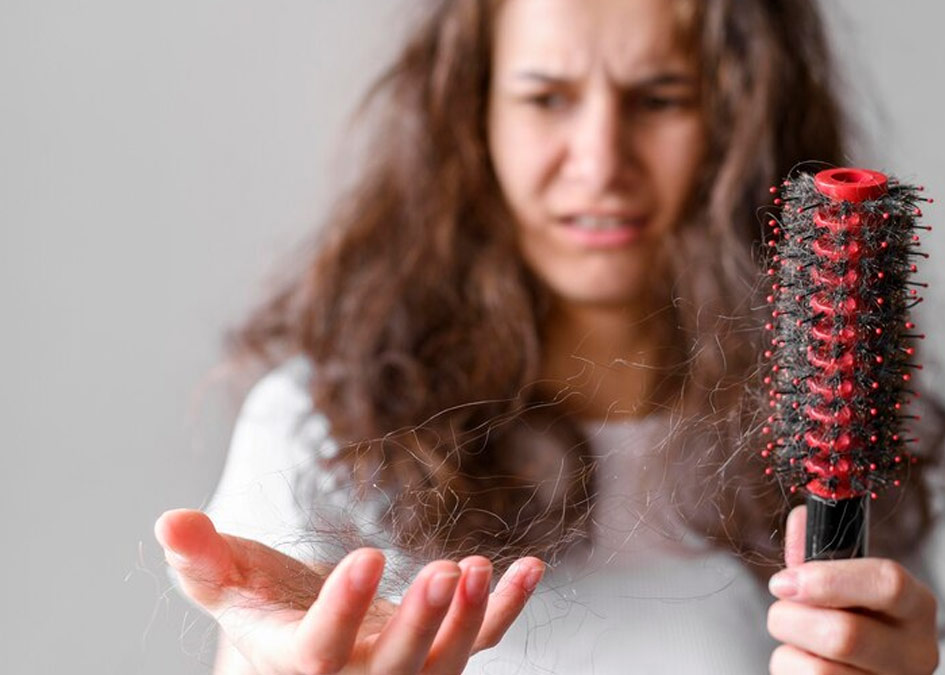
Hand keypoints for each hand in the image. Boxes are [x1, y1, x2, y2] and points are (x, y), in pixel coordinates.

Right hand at [155, 509, 543, 673]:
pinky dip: (508, 608)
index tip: (368, 556)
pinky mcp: (440, 653)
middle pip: (395, 667)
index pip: (319, 651)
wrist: (305, 640)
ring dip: (471, 619)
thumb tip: (169, 520)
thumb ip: (201, 558)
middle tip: (447, 572)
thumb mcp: (226, 582)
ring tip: (482, 567)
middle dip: (422, 623)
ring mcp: (405, 671)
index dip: (344, 610)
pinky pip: (483, 640)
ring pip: (445, 662)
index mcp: (296, 663)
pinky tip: (530, 567)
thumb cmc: (262, 606)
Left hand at [765, 506, 938, 673]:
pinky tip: (802, 666)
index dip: (828, 580)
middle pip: (845, 636)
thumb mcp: (843, 582)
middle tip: (779, 613)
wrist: (859, 669)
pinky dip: (789, 672)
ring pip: (820, 672)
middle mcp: (917, 653)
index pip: (888, 583)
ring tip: (793, 642)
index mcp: (917, 606)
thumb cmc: (852, 619)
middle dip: (792, 619)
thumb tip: (800, 518)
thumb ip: (819, 550)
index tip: (785, 581)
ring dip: (787, 651)